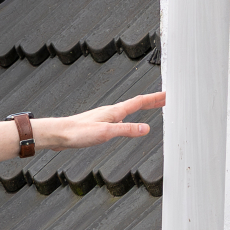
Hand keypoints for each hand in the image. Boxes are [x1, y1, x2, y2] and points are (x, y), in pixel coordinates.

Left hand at [38, 91, 164, 150]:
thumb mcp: (106, 133)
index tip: (169, 94)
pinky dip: (131, 117)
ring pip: (129, 110)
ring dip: (142, 107)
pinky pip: (122, 118)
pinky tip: (127, 122)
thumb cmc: (79, 133)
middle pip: (136, 104)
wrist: (60, 134)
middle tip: (166, 98)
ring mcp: (106, 117)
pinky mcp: (100, 124)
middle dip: (153, 101)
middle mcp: (112, 112)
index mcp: (115, 112)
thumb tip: (146, 129)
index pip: (140, 102)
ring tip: (152, 106)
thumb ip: (126, 130)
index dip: (155, 99)